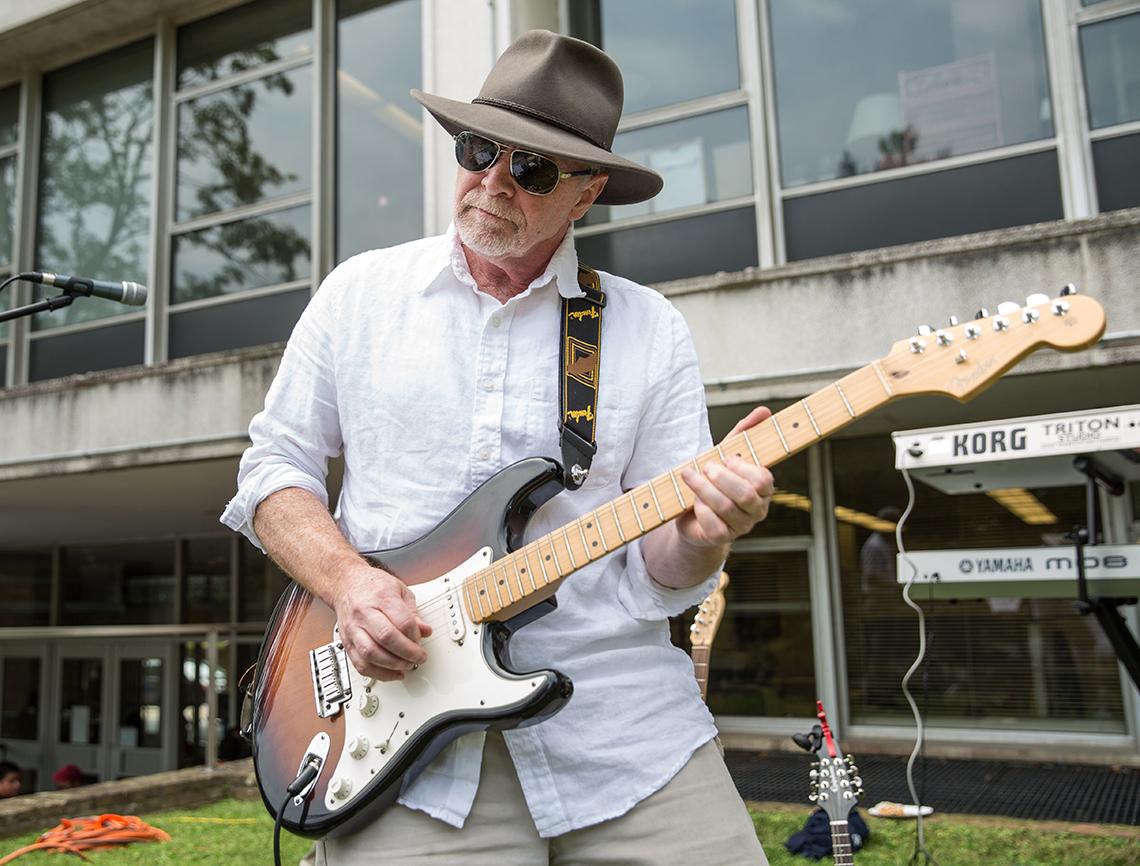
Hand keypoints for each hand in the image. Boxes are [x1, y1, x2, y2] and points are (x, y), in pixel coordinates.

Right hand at [331, 561, 433, 681]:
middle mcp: (364, 613)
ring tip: (407, 665)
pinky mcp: (347, 642)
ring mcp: (353, 629)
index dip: (415, 635)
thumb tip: (425, 631)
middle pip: (386, 638)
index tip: (420, 640)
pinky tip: (392, 673)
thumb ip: (413, 612)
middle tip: (419, 657)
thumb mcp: (400, 590)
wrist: (346, 584)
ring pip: (371, 654)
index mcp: (381, 598)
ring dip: (393, 665)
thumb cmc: (373, 586)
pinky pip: (360, 664)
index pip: (402, 622)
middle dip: (407, 653)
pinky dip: (378, 674)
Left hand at [677, 406, 775, 547]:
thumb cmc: (715, 480)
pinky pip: (713, 525)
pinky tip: (693, 501)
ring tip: (690, 476)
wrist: (693, 514)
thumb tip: (764, 411)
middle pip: (746, 494)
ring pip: (726, 507)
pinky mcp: (722, 538)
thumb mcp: (727, 453)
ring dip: (704, 488)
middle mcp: (757, 510)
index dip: (743, 467)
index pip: (764, 479)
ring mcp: (741, 526)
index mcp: (764, 489)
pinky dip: (700, 509)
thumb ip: (745, 432)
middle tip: (705, 466)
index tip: (726, 457)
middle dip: (721, 477)